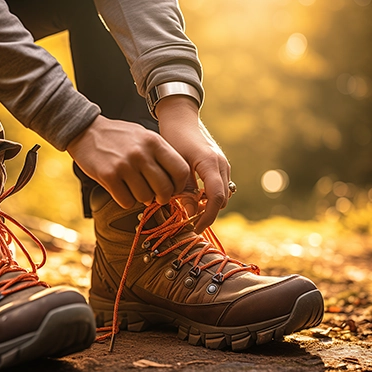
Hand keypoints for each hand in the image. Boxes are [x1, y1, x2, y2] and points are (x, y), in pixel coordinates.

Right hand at [67, 115, 189, 208]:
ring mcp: (124, 165)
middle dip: (162, 198)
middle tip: (156, 196)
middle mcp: (141, 153)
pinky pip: (126, 201)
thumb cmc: (118, 136)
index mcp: (154, 142)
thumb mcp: (144, 136)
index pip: (181, 170)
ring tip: (135, 189)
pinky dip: (125, 201)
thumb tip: (177, 181)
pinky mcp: (108, 176)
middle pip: (165, 189)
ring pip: (145, 198)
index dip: (180, 186)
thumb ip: (161, 154)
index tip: (173, 189)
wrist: (85, 131)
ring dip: (142, 199)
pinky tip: (122, 190)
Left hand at [156, 95, 230, 232]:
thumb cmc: (174, 137)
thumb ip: (183, 188)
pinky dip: (209, 196)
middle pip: (222, 199)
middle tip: (189, 223)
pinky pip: (219, 187)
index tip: (194, 228)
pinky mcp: (220, 165)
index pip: (215, 199)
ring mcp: (223, 164)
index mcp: (210, 164)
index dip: (207, 217)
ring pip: (222, 194)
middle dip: (208, 214)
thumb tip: (191, 213)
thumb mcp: (175, 164)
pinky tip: (193, 199)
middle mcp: (222, 165)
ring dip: (209, 206)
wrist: (181, 118)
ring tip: (189, 213)